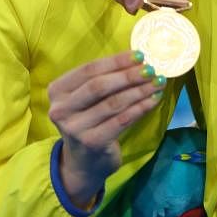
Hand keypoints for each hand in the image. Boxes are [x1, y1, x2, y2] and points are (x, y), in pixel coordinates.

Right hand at [49, 51, 163, 206]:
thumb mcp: (88, 99)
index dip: (116, 61)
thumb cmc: (90, 120)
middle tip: (152, 69)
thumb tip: (139, 60)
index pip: (88, 70)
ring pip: (113, 103)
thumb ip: (105, 79)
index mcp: (58, 91)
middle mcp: (61, 109)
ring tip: (158, 82)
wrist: (84, 161)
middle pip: (99, 86)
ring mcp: (75, 128)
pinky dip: (141, 107)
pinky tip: (154, 99)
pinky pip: (122, 120)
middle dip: (129, 75)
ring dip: (140, 91)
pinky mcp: (92, 142)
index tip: (140, 55)